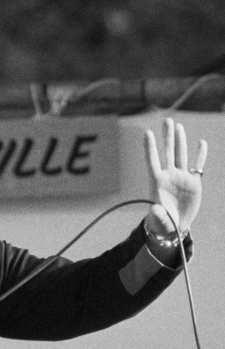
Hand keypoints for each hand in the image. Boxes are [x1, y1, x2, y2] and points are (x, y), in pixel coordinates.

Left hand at [143, 117, 206, 236]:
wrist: (175, 227)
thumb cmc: (163, 224)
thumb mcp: (159, 220)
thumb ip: (157, 214)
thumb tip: (154, 209)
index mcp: (157, 183)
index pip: (152, 161)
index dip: (150, 148)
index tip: (146, 132)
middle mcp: (169, 176)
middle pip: (167, 152)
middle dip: (167, 137)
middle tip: (167, 120)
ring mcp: (181, 177)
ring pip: (181, 155)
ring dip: (180, 140)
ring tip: (178, 126)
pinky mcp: (193, 182)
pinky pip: (197, 165)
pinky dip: (200, 155)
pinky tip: (201, 143)